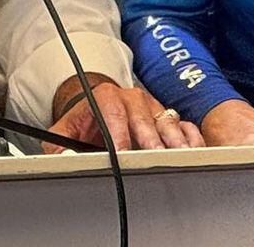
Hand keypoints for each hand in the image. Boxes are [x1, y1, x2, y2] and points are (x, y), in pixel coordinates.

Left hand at [44, 77, 203, 152]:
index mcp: (105, 97)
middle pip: (143, 116)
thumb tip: (65, 155)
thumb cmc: (82, 125)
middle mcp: (131, 98)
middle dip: (149, 138)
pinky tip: (194, 150)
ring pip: (166, 119)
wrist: (95, 113)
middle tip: (155, 156)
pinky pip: (183, 123)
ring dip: (174, 139)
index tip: (121, 153)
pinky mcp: (167, 116)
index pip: (113, 111)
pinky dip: (189, 137)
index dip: (118, 133)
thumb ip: (59, 144)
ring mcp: (152, 106)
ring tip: (179, 155)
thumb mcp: (63, 133)